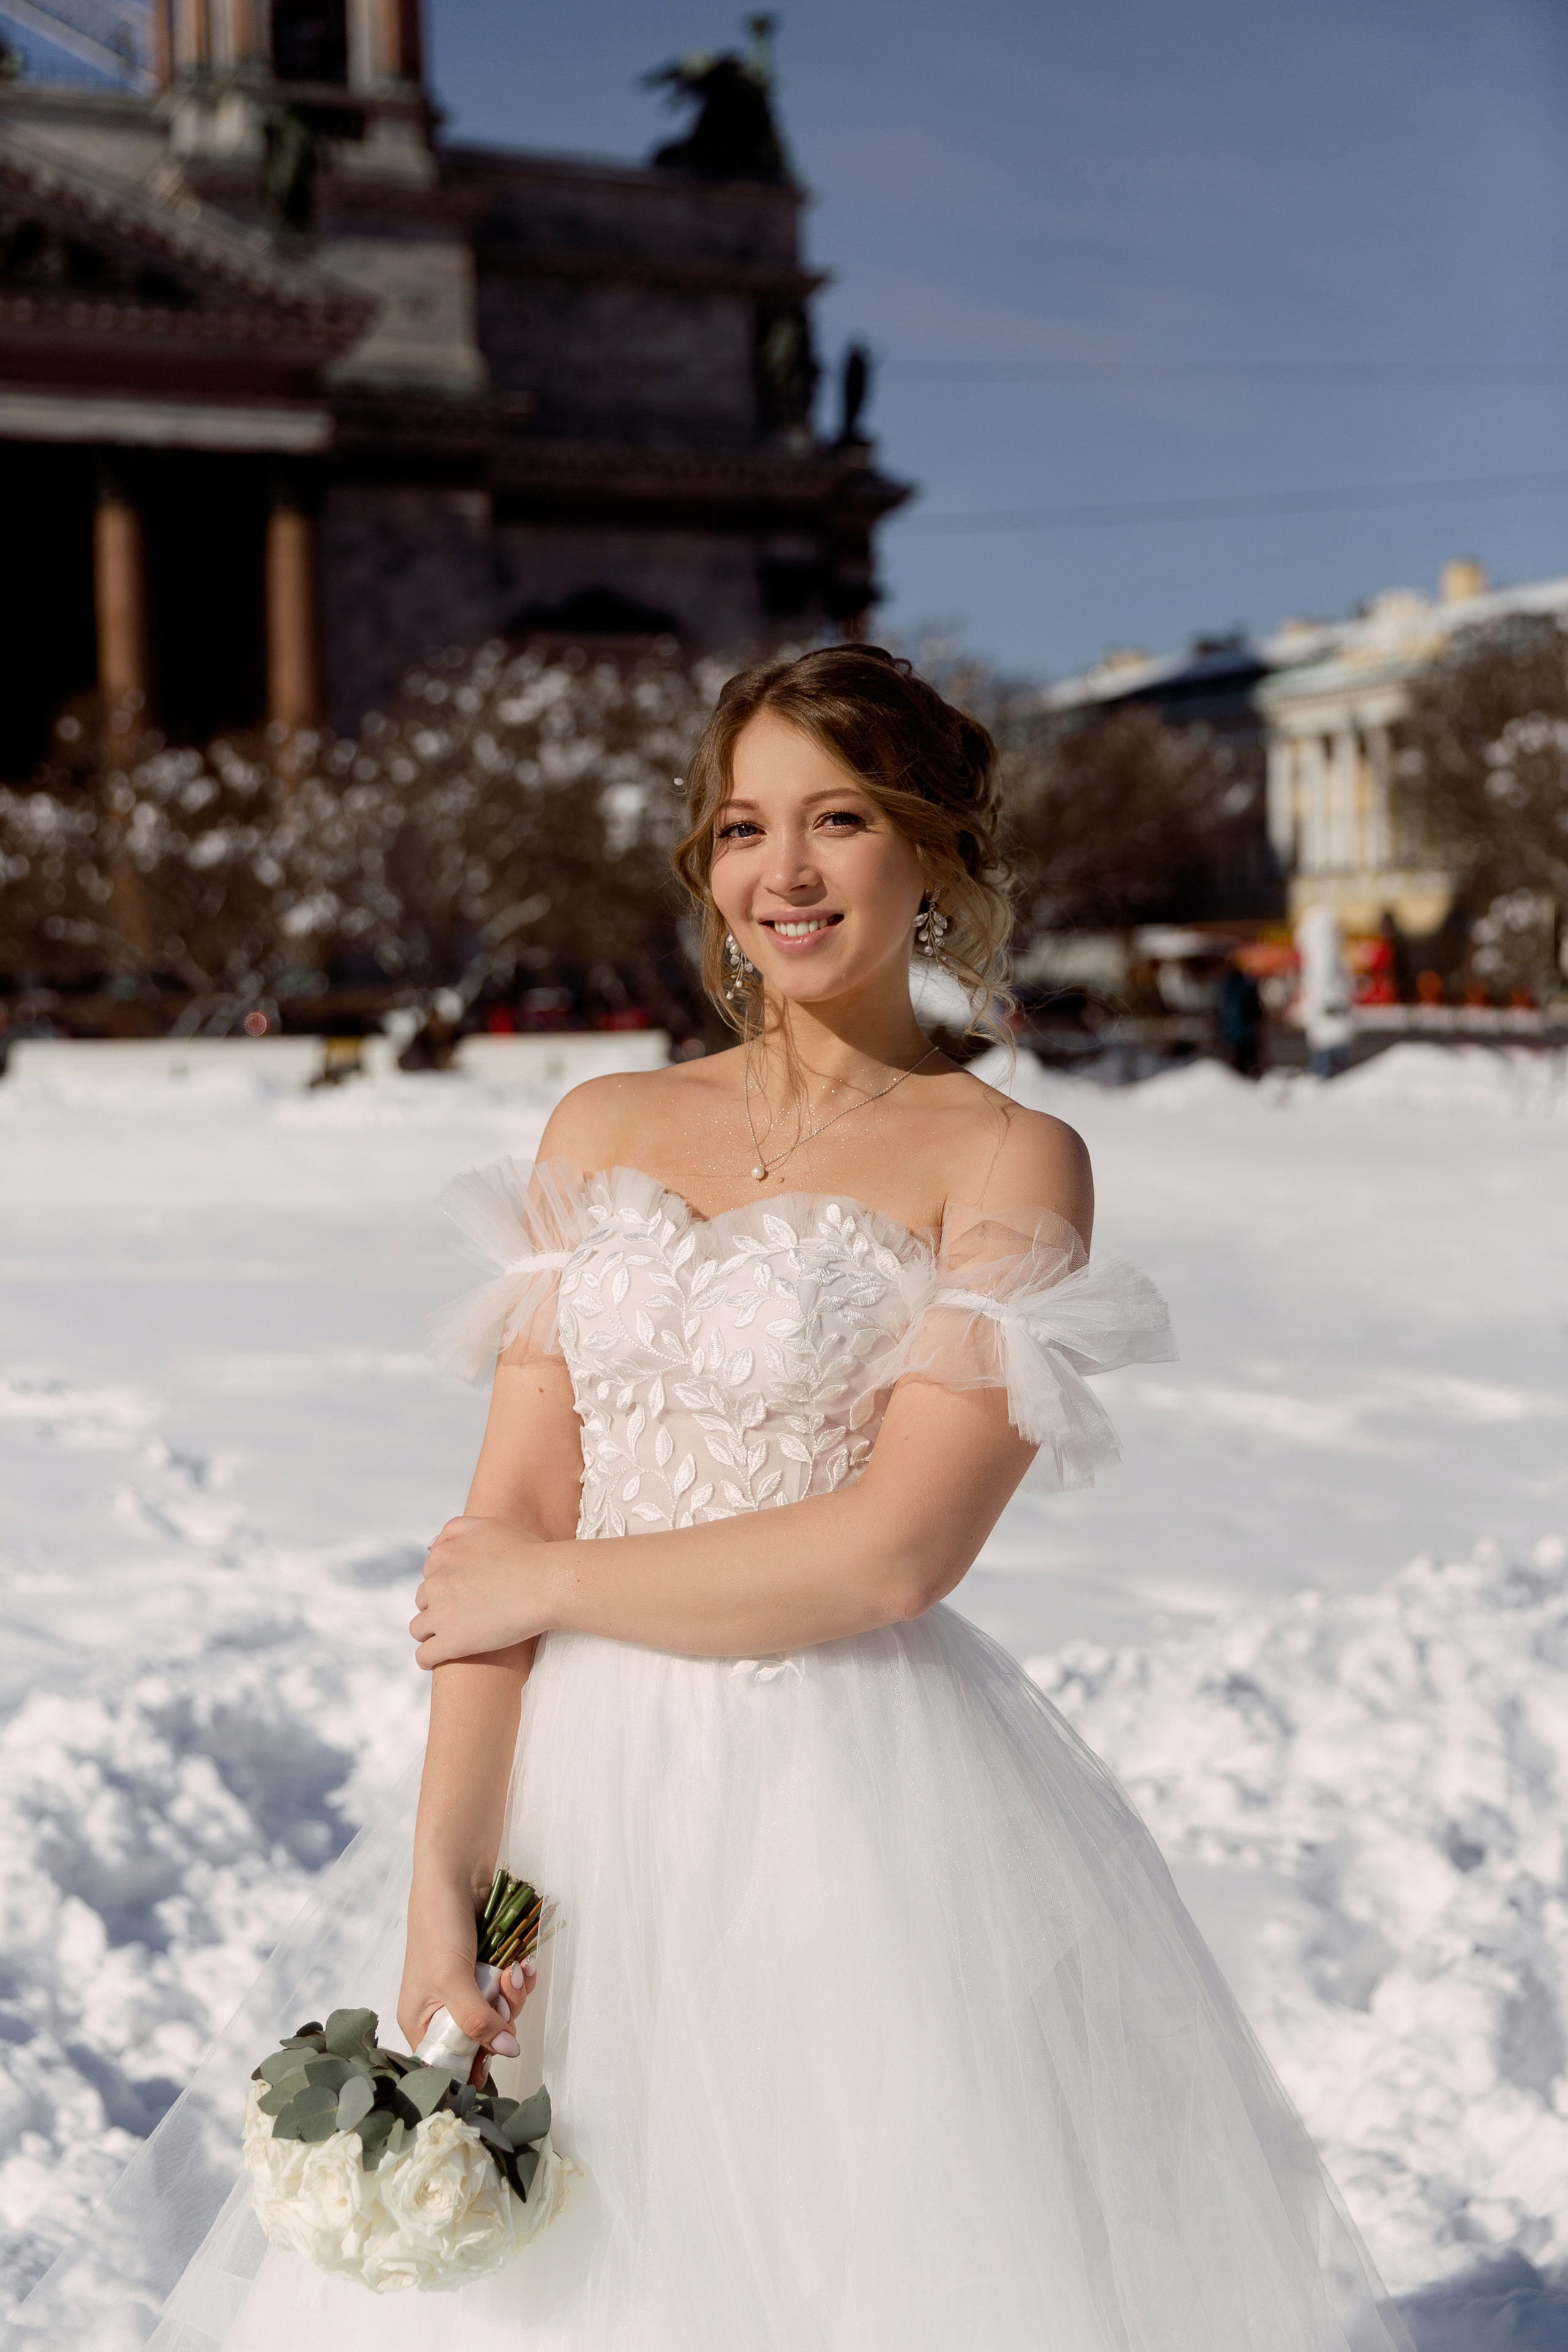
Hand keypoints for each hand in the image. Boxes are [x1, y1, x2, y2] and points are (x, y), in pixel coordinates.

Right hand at [398, 1873, 536, 2079]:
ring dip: (515, 1994)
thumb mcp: (451, 1979)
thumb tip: (507, 2051)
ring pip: (502, 2014)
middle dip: (502, 2017)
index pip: (448, 2063)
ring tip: (514, 1968)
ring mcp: (468, 1990)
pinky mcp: (487, 1971)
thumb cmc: (438, 1926)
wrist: (456, 1874)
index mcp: (421, 2021)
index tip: (496, 2047)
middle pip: (482, 2039)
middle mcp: (442, 2010)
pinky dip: (521, 1979)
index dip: (475, 2061)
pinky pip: (511, 1990)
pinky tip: (525, 1964)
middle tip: (505, 1989)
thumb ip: (477, 2020)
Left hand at [411, 1515, 551, 1668]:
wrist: (546, 1582)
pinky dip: (428, 1659)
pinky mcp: (451, 1642)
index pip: (430, 1573)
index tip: (465, 1593)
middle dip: (438, 1607)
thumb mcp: (488, 1525)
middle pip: (422, 1600)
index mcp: (443, 1555)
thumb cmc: (527, 1552)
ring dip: (431, 1632)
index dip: (447, 1584)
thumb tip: (429, 1548)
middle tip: (465, 1614)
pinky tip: (438, 1660)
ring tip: (453, 1637)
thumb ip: (455, 1530)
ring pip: (418, 1629)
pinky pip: (424, 1656)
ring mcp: (441, 1614)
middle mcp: (436, 1583)